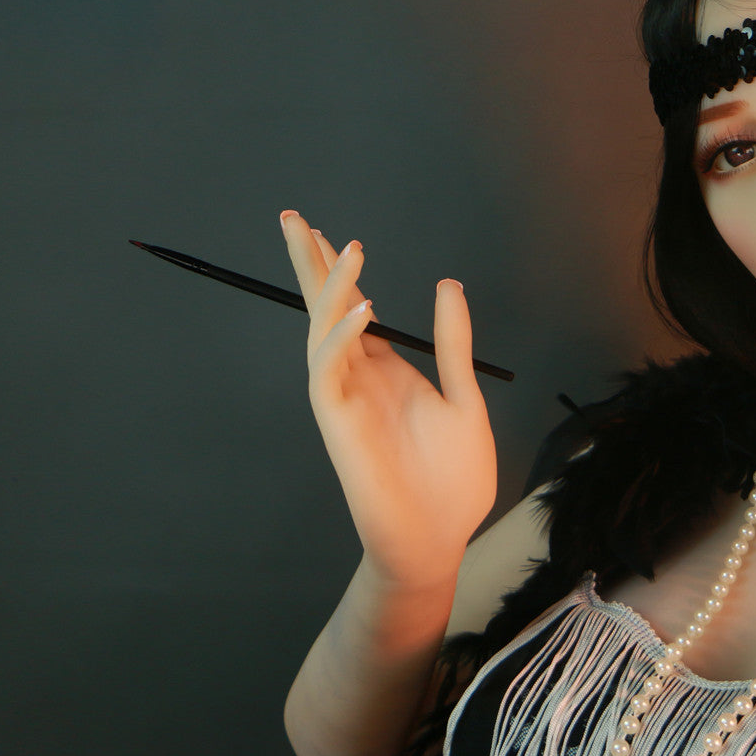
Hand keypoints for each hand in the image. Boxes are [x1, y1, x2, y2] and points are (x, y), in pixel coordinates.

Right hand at [280, 210, 495, 589]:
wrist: (440, 539)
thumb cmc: (452, 481)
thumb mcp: (464, 399)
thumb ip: (452, 344)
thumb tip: (446, 284)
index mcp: (387, 370)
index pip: (354, 309)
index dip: (339, 270)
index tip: (329, 231)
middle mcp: (359, 378)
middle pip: (325, 310)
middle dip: (309, 264)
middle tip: (291, 216)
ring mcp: (345, 399)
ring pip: (323, 331)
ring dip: (330, 290)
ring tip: (346, 250)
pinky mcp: (338, 423)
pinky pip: (328, 371)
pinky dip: (340, 336)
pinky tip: (363, 309)